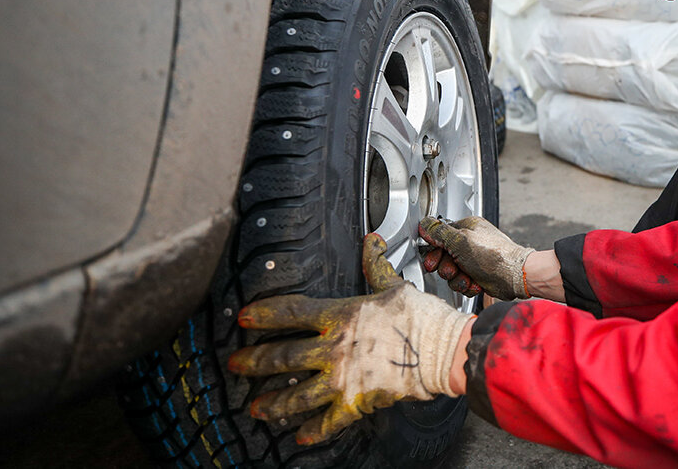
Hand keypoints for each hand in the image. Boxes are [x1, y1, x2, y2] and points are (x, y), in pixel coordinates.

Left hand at [227, 233, 470, 444]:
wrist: (442, 350)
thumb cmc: (421, 318)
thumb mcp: (394, 285)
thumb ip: (376, 265)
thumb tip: (371, 241)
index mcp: (341, 316)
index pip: (292, 312)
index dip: (264, 314)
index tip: (245, 318)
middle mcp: (334, 348)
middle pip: (283, 356)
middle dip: (254, 362)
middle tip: (235, 365)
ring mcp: (342, 378)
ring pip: (296, 394)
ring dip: (272, 402)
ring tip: (255, 407)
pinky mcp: (356, 402)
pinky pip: (328, 421)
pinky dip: (312, 431)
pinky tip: (299, 436)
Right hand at [418, 216, 534, 300]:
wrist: (515, 277)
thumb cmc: (494, 256)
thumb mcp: (461, 242)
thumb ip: (439, 233)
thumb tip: (424, 225)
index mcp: (467, 228)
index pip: (440, 236)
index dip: (434, 250)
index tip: (433, 259)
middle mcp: (470, 242)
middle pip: (444, 257)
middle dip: (447, 267)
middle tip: (453, 269)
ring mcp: (474, 259)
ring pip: (452, 272)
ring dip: (458, 279)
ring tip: (467, 278)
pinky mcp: (478, 275)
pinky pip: (462, 282)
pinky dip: (467, 285)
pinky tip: (475, 283)